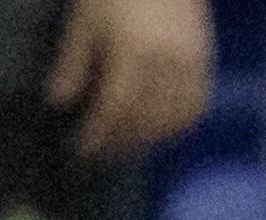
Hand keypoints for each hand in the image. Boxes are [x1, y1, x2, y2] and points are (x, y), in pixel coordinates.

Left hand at [49, 0, 210, 157]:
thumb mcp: (86, 18)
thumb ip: (74, 61)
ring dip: (147, 141)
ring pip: (171, 122)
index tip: (80, 150)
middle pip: (143, 122)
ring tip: (125, 147)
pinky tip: (157, 132)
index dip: (97, 134)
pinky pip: (193, 110)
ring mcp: (191, 68)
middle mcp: (168, 67)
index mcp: (135, 53)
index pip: (115, 109)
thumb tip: (59, 101)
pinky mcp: (206, 66)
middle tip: (99, 155)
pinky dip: (175, 128)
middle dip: (120, 143)